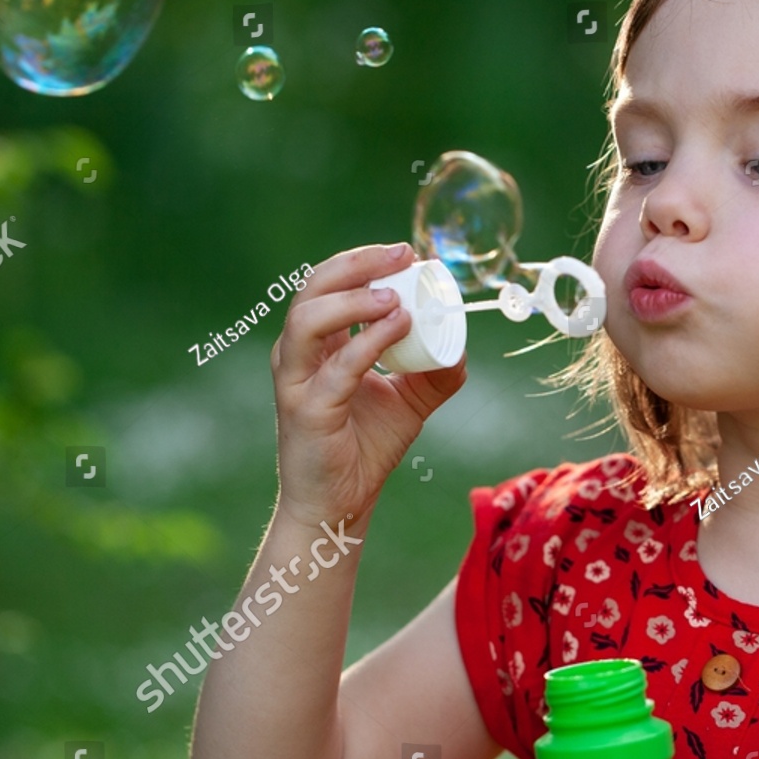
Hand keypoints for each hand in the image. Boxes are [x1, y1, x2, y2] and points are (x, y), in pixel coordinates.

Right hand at [270, 242, 466, 526]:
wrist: (341, 505)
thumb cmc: (365, 448)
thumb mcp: (409, 400)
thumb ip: (434, 369)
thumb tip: (461, 342)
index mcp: (318, 344)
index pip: (331, 284)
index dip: (365, 261)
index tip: (409, 253)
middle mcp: (298, 355)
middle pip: (313, 288)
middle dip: (357, 264)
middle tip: (403, 255)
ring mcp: (296, 381)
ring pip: (309, 319)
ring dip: (354, 299)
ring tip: (396, 296)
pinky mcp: (306, 409)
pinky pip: (336, 367)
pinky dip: (367, 341)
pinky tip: (398, 327)